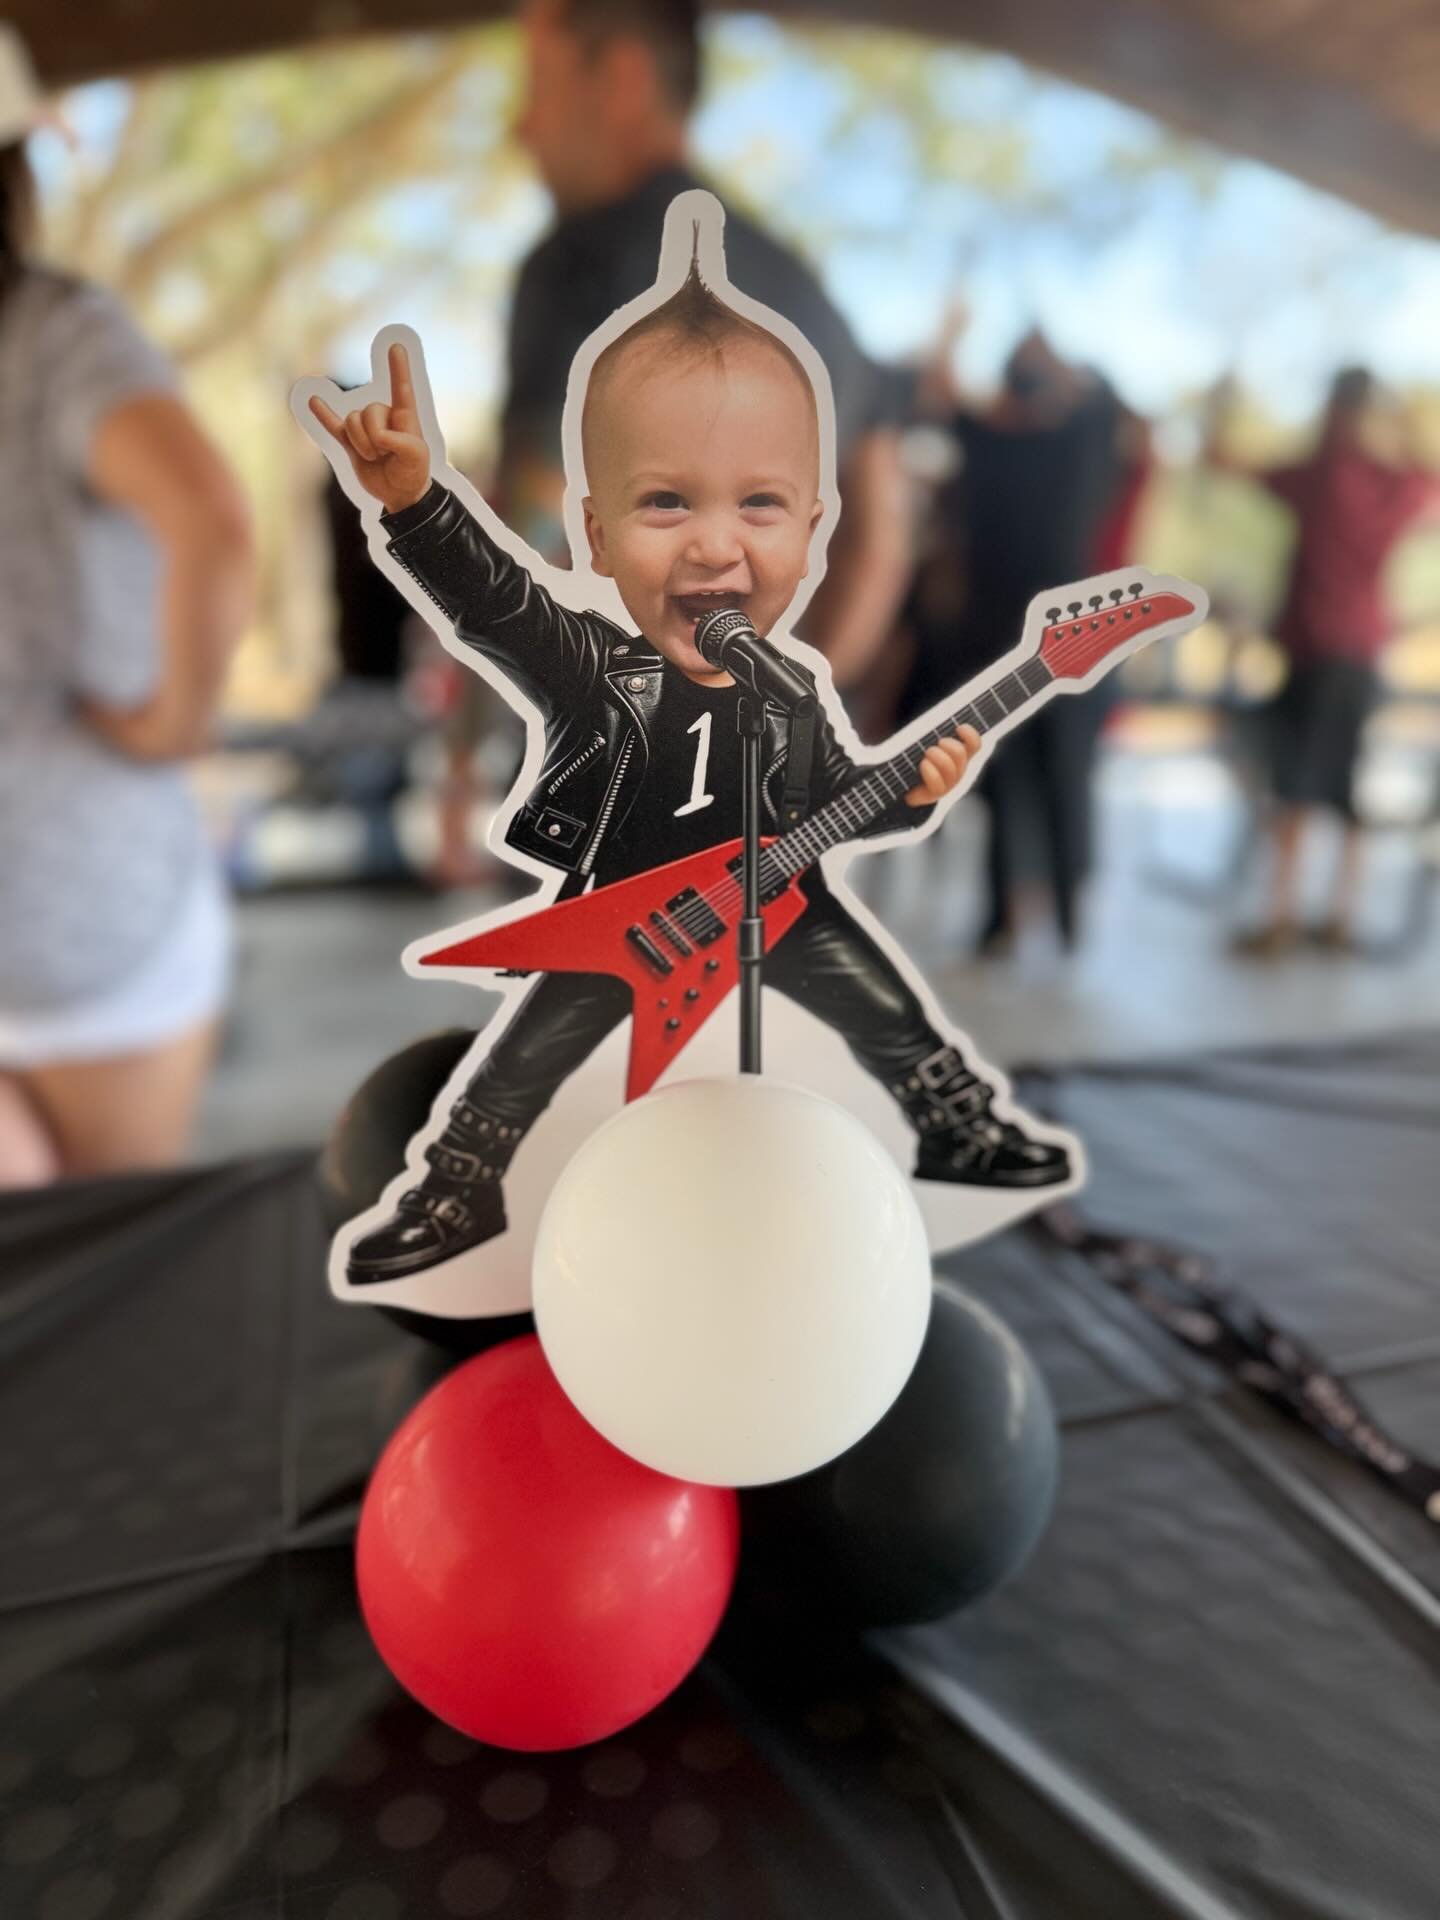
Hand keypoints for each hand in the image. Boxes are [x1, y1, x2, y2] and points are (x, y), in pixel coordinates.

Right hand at [309, 342, 430, 514]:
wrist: (400, 494)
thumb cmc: (413, 472)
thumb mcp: (416, 457)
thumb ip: (400, 442)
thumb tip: (377, 436)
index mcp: (404, 416)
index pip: (401, 388)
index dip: (399, 368)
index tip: (397, 346)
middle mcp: (383, 416)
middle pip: (368, 412)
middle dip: (375, 438)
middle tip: (389, 456)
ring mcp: (365, 428)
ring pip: (351, 421)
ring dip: (361, 444)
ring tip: (375, 458)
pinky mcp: (350, 441)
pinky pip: (333, 424)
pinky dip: (322, 414)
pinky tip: (312, 400)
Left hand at [904, 724, 978, 806]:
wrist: (901, 784)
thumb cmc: (913, 757)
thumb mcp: (923, 742)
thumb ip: (932, 733)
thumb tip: (936, 714)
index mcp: (959, 755)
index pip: (974, 744)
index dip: (970, 735)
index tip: (958, 728)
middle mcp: (957, 770)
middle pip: (960, 753)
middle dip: (948, 744)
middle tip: (937, 743)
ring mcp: (948, 784)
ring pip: (949, 767)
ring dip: (936, 755)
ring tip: (926, 753)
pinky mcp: (935, 794)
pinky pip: (938, 784)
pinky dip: (930, 771)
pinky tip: (923, 764)